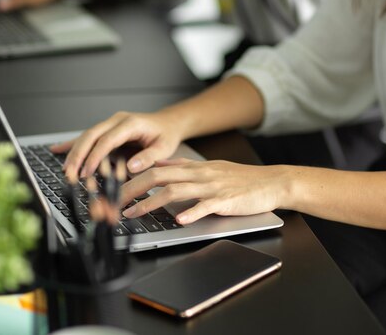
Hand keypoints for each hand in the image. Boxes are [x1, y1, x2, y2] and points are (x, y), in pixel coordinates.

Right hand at [50, 111, 184, 178]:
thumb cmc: (165, 135)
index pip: (107, 139)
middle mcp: (117, 120)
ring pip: (86, 136)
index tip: (86, 171)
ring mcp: (110, 123)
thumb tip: (130, 166)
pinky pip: (87, 137)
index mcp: (131, 123)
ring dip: (73, 152)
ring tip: (65, 169)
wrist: (167, 123)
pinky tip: (57, 149)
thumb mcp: (164, 148)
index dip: (95, 156)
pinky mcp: (106, 129)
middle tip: (69, 173)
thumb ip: (148, 157)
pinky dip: (72, 144)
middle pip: (91, 135)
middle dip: (78, 155)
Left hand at [120, 159, 289, 224]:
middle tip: (114, 202)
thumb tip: (162, 165)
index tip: (115, 187)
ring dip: (151, 203)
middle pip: (159, 177)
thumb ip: (186, 166)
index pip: (157, 168)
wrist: (271, 182)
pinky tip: (179, 220)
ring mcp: (212, 187)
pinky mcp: (225, 200)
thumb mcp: (211, 167)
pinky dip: (191, 212)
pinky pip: (205, 205)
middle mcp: (199, 174)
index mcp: (195, 167)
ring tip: (134, 214)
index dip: (133, 177)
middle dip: (133, 189)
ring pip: (175, 191)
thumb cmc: (242, 179)